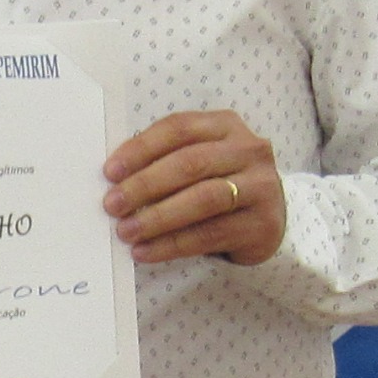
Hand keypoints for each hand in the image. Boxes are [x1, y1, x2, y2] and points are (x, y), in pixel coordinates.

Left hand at [103, 111, 285, 264]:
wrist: (267, 221)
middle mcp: (248, 150)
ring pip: (203, 199)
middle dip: (145, 185)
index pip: (178, 128)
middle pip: (190, 163)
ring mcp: (261, 187)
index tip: (110, 171)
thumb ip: (165, 161)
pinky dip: (174, 244)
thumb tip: (115, 180)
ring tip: (126, 232)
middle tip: (112, 205)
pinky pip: (211, 234)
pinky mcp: (262, 224)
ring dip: (158, 217)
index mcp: (225, 126)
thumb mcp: (199, 163)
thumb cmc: (220, 185)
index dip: (142, 148)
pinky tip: (147, 251)